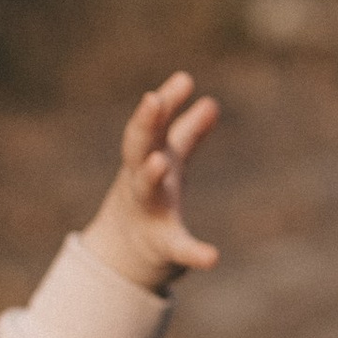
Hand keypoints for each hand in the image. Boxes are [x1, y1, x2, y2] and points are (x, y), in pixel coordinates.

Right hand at [82, 72, 219, 292]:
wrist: (124, 253)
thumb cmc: (150, 198)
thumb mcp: (170, 162)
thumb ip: (188, 134)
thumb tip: (211, 103)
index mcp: (146, 158)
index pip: (153, 125)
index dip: (166, 103)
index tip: (184, 79)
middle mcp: (140, 181)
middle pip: (137, 147)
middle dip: (144, 124)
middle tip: (152, 99)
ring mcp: (148, 212)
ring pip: (145, 189)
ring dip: (150, 175)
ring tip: (161, 162)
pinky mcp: (163, 246)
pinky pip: (177, 248)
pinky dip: (194, 253)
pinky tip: (212, 258)